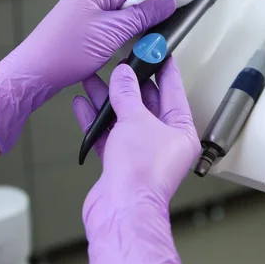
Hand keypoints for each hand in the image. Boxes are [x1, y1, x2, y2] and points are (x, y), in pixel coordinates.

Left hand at [0, 0, 198, 152]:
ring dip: (150, 3)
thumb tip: (166, 1)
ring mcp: (87, 11)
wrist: (32, 74)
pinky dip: (135, 18)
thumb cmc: (64, 53)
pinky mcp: (86, 27)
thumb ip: (141, 16)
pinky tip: (145, 19)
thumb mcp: (110, 32)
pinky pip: (117, 18)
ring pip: (127, 5)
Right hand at [72, 58, 199, 263]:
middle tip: (122, 63)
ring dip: (108, 100)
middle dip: (130, 84)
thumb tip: (123, 76)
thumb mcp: (136, 120)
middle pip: (147, 104)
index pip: (174, 92)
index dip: (165, 70)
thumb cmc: (142, 175)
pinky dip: (96, 121)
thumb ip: (127, 95)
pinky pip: (108, 135)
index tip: (159, 53)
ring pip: (124, 118)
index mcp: (181, 132)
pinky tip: (83, 105)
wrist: (121, 209)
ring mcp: (141, 153)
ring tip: (94, 80)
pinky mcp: (120, 163)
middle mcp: (163, 143)